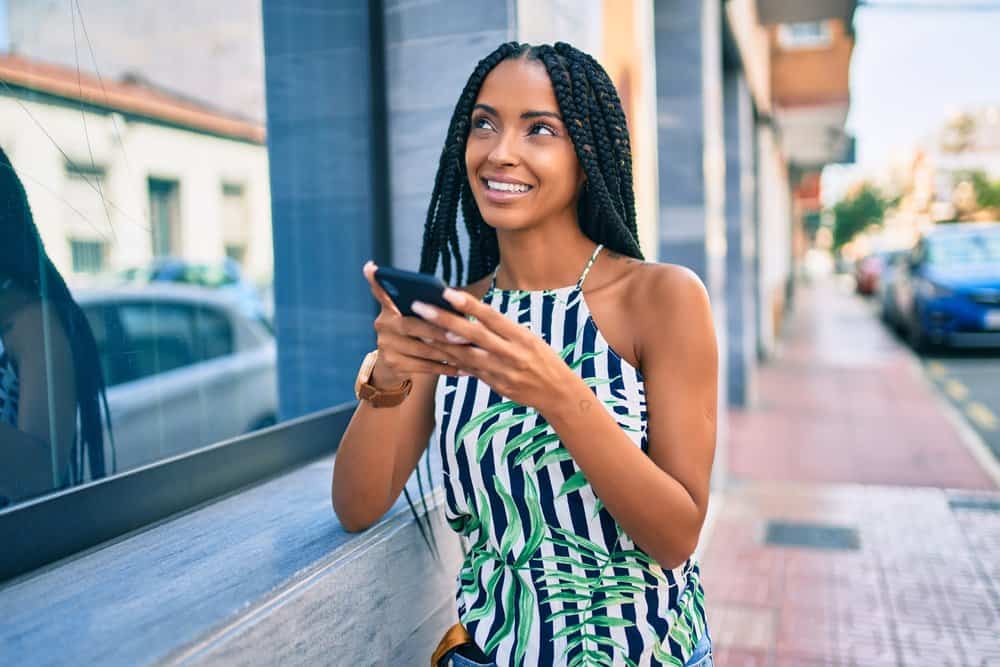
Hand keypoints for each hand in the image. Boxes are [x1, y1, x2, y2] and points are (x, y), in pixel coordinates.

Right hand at [362, 260, 465, 382]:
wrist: (395, 367)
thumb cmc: (416, 336)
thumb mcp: (417, 319)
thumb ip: (428, 308)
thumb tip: (458, 300)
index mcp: (390, 308)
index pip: (381, 292)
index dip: (376, 281)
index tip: (371, 267)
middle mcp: (383, 325)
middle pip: (412, 325)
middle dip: (439, 331)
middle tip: (463, 334)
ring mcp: (386, 346)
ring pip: (422, 349)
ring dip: (449, 352)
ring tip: (471, 352)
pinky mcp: (393, 365)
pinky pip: (425, 367)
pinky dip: (446, 368)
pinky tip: (464, 369)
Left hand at [409, 288, 579, 414]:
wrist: (557, 393)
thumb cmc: (543, 359)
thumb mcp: (529, 337)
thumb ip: (501, 328)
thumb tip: (470, 314)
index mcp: (521, 336)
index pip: (491, 317)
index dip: (468, 305)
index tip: (447, 292)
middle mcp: (511, 353)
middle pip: (474, 335)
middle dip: (444, 320)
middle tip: (421, 308)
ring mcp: (502, 372)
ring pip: (466, 355)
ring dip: (440, 342)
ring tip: (419, 330)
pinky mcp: (496, 385)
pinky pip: (469, 371)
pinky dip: (451, 360)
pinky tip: (434, 352)